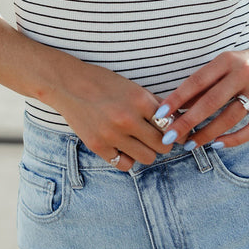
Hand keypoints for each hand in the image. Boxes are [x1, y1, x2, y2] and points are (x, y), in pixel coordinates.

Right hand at [51, 60, 168, 170]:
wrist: (68, 85)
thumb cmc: (104, 83)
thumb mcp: (133, 88)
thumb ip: (156, 104)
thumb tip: (180, 120)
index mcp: (140, 100)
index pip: (171, 125)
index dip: (174, 130)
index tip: (171, 130)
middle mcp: (128, 119)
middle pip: (163, 145)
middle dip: (163, 142)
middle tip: (156, 137)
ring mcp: (112, 135)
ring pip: (148, 158)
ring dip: (147, 151)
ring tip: (139, 141)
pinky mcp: (98, 147)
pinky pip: (125, 165)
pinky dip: (128, 158)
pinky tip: (123, 147)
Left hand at [154, 33, 248, 149]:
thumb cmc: (246, 63)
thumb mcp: (224, 64)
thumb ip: (204, 83)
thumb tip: (177, 105)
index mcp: (228, 60)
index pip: (197, 81)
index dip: (177, 98)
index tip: (160, 113)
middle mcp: (245, 74)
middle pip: (212, 102)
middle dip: (187, 121)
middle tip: (169, 136)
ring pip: (230, 118)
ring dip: (207, 134)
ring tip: (190, 144)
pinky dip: (234, 139)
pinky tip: (217, 144)